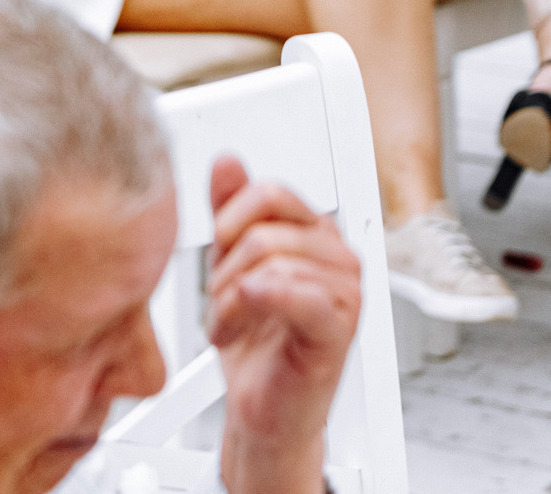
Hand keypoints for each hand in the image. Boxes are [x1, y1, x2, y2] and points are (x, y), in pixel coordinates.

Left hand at [207, 157, 360, 493]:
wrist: (259, 403)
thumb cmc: (253, 338)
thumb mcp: (229, 261)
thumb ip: (230, 208)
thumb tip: (228, 161)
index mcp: (316, 234)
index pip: (270, 192)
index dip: (230, 220)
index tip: (218, 252)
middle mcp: (339, 258)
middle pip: (265, 230)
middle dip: (225, 269)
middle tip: (222, 302)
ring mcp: (345, 293)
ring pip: (269, 262)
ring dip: (228, 299)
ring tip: (229, 323)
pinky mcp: (338, 330)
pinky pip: (295, 294)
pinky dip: (249, 307)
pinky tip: (236, 325)